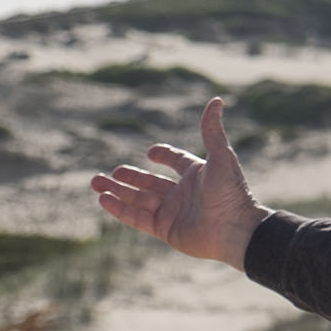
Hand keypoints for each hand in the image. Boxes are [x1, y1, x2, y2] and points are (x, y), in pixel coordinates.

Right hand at [90, 97, 267, 270]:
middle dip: (128, 178)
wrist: (235, 230)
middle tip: (108, 173)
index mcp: (197, 175)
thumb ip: (212, 130)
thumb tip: (216, 100)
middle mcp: (184, 193)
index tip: (151, 152)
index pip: (177, 162)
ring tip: (96, 183)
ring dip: (118, 192)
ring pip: (139, 200)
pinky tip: (104, 199)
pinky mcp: (166, 230)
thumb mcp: (221, 157)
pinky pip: (138, 218)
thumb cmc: (230, 192)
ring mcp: (174, 212)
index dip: (164, 155)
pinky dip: (121, 209)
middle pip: (150, 183)